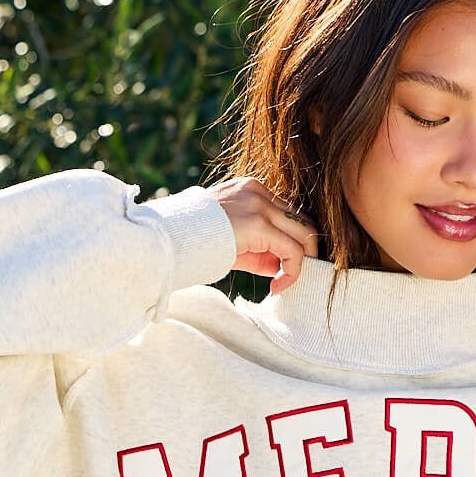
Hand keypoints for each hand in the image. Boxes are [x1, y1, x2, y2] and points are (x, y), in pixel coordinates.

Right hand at [205, 176, 319, 291]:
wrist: (170, 237)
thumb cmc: (196, 240)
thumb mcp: (233, 238)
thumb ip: (259, 245)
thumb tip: (282, 265)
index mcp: (252, 189)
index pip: (289, 213)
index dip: (293, 242)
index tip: (280, 268)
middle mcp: (259, 191)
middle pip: (302, 221)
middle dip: (305, 252)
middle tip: (290, 277)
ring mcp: (260, 205)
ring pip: (303, 234)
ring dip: (302, 264)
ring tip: (283, 283)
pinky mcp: (259, 224)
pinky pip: (292, 250)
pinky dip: (292, 272)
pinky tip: (276, 287)